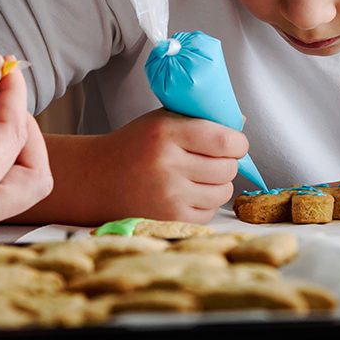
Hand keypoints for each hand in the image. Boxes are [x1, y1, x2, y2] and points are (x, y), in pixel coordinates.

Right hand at [88, 109, 247, 223]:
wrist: (98, 178)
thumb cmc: (135, 145)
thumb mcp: (162, 121)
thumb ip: (198, 120)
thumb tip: (241, 123)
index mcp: (166, 132)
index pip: (224, 142)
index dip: (238, 143)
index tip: (235, 143)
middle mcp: (168, 165)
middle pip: (227, 168)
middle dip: (227, 163)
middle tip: (212, 159)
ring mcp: (169, 196)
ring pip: (223, 192)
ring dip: (218, 184)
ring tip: (199, 176)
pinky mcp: (170, 219)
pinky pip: (210, 213)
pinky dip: (206, 203)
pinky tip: (189, 192)